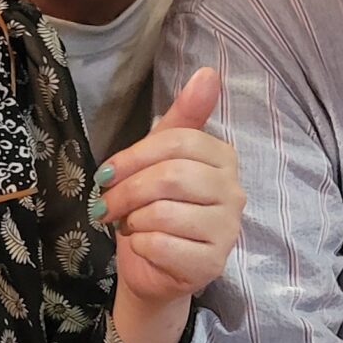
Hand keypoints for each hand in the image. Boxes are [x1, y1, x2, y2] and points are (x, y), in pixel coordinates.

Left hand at [97, 67, 243, 308]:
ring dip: (133, 221)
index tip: (107, 174)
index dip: (133, 157)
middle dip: (126, 192)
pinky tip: (145, 248)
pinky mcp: (212, 264)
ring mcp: (227, 231)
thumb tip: (208, 72)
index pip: (178, 142)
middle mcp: (234, 192)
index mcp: (223, 158)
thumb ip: (184, 116)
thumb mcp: (160, 159)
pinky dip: (140, 247)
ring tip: (132, 226)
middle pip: (170, 177)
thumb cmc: (154, 209)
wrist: (152, 270)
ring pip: (163, 213)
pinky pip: (162, 245)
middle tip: (107, 205)